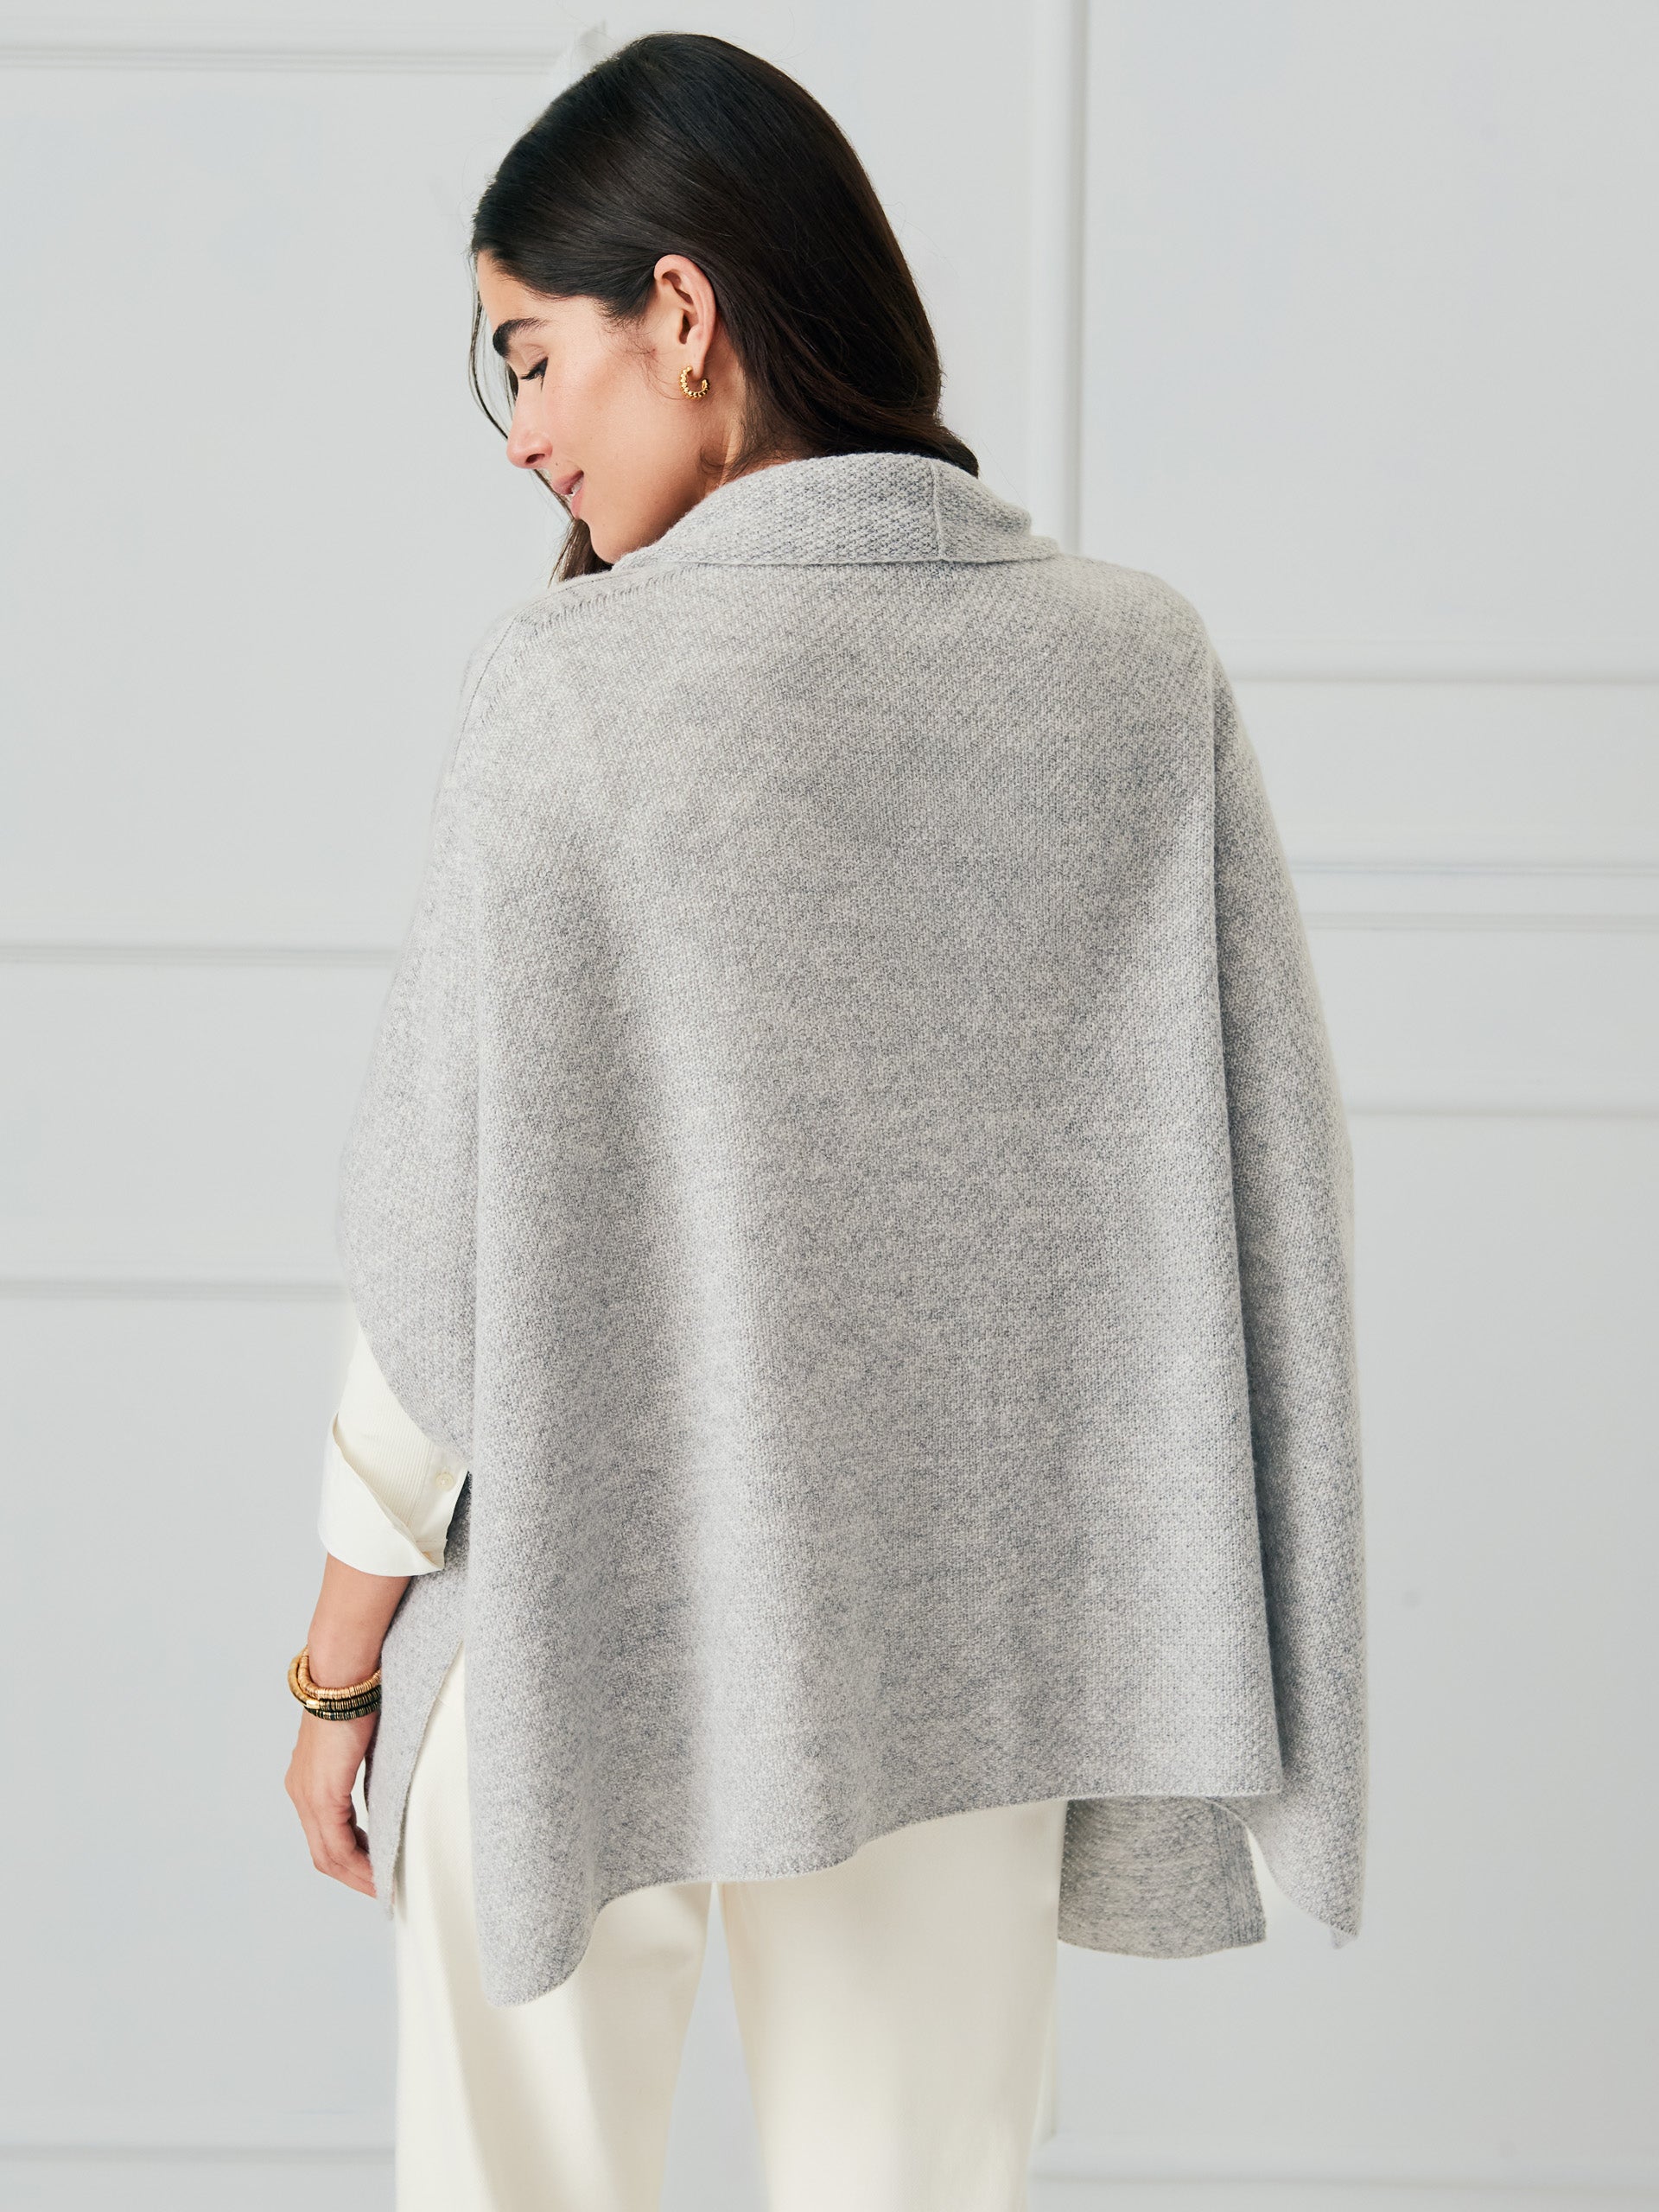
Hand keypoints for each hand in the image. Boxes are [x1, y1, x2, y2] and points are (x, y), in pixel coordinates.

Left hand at [286, 1707, 380, 1895]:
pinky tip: (378, 1872)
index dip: (350, 1857)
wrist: (344, 1674)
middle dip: (353, 1875)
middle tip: (381, 1888)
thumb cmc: (357, 1695)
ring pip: (328, 1855)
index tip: (374, 1867)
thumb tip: (385, 1782)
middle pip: (323, 1853)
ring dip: (357, 1875)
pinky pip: (337, 1846)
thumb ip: (364, 1767)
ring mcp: (307, 1796)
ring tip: (383, 1888)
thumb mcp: (361, 1740)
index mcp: (308, 1779)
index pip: (325, 1833)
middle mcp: (301, 1792)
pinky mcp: (321, 1796)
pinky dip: (357, 1864)